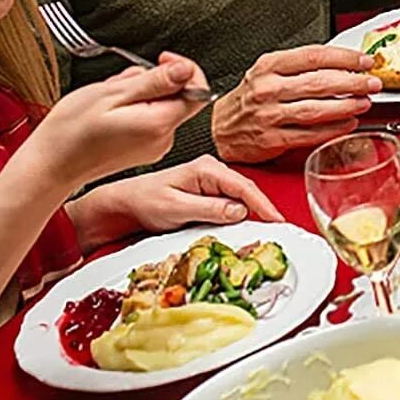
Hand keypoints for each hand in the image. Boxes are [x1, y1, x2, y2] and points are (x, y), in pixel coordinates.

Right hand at [28, 55, 209, 189]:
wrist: (48, 166)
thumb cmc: (71, 132)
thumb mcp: (113, 94)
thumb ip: (156, 80)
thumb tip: (186, 69)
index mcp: (159, 124)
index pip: (197, 90)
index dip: (183, 69)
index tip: (162, 60)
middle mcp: (162, 139)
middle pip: (177, 96)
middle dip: (152, 82)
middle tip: (122, 85)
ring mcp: (152, 147)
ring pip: (159, 105)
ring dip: (138, 94)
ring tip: (108, 101)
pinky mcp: (141, 150)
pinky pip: (147, 119)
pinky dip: (131, 109)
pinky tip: (108, 113)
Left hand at [67, 155, 283, 250]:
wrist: (121, 206)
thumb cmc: (143, 201)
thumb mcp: (176, 208)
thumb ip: (209, 209)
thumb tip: (239, 211)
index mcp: (207, 169)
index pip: (244, 187)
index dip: (263, 205)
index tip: (277, 220)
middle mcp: (211, 173)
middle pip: (245, 192)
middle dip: (262, 210)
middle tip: (277, 230)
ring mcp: (209, 184)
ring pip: (238, 199)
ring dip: (251, 215)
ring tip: (264, 231)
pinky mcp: (205, 196)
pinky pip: (228, 206)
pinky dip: (237, 217)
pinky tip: (243, 228)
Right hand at [211, 45, 380, 164]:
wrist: (218, 128)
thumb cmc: (250, 98)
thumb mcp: (268, 71)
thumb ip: (301, 67)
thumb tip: (344, 65)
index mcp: (270, 66)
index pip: (314, 56)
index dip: (345, 58)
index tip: (365, 61)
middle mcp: (269, 88)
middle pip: (319, 82)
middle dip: (353, 82)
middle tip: (372, 83)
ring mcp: (269, 115)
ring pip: (316, 109)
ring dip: (346, 106)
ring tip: (365, 103)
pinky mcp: (272, 139)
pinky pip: (308, 134)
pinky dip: (332, 130)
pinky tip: (348, 124)